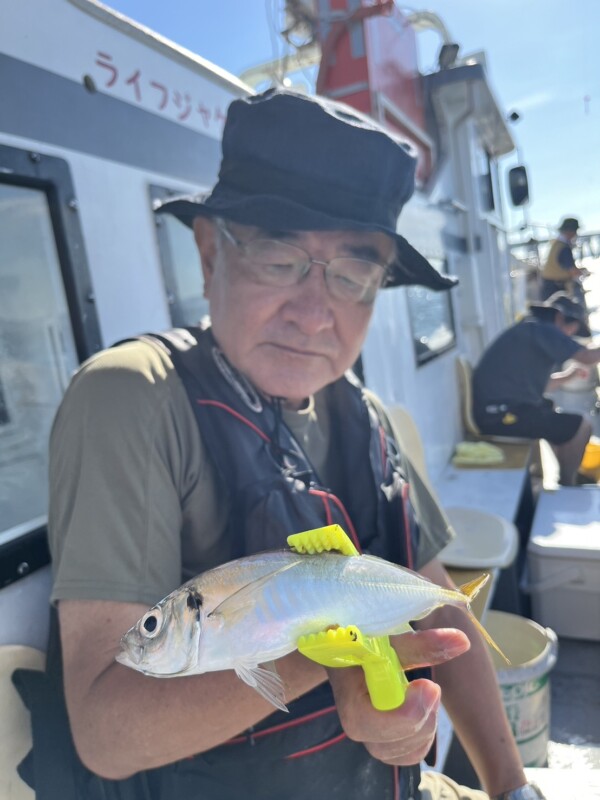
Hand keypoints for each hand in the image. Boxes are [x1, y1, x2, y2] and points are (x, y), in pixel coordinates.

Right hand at [328, 627, 469, 764]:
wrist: (348, 653)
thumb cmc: (365, 643)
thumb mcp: (389, 641)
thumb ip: (420, 644)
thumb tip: (462, 641)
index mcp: (348, 699)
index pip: (372, 723)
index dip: (408, 712)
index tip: (427, 686)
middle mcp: (353, 724)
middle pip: (394, 742)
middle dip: (423, 717)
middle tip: (431, 687)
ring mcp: (368, 738)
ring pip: (406, 751)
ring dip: (426, 724)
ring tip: (425, 694)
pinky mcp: (382, 744)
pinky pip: (410, 754)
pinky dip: (424, 736)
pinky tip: (423, 711)